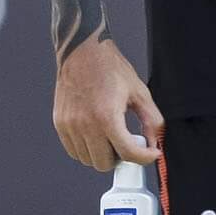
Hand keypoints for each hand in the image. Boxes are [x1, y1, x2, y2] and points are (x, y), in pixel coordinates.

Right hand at [53, 37, 162, 171]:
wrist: (82, 50)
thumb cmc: (109, 67)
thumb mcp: (139, 91)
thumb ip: (151, 119)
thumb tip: (155, 142)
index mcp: (107, 116)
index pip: (128, 153)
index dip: (144, 157)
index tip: (150, 153)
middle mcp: (85, 124)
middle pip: (105, 163)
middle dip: (120, 156)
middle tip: (125, 140)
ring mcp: (70, 125)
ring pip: (88, 159)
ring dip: (102, 153)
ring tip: (109, 134)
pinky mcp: (60, 123)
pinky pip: (74, 150)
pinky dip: (86, 148)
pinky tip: (95, 132)